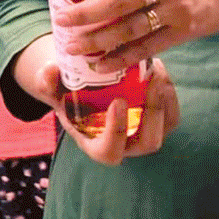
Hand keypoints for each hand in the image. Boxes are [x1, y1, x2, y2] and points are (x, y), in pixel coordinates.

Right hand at [21, 49, 179, 163]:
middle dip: (153, 112)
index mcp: (97, 145)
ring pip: (166, 125)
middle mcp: (124, 145)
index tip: (118, 101)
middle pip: (149, 142)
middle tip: (150, 81)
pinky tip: (157, 68)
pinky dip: (168, 90)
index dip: (117, 131)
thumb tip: (49, 70)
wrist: (83, 87)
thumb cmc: (65, 93)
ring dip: (164, 99)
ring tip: (155, 69)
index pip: (110, 151)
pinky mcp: (158, 119)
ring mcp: (144, 133)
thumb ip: (46, 81)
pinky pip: (171, 112)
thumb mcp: (52, 87)